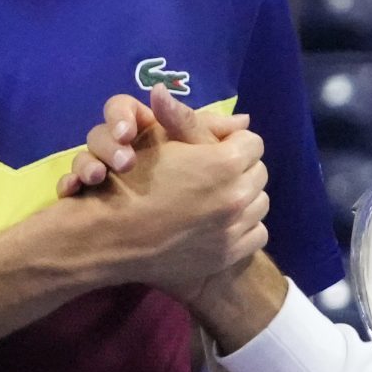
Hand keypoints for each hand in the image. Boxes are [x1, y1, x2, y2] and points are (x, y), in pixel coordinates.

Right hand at [62, 86, 269, 299]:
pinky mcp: (229, 255)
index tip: (216, 149)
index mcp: (225, 163)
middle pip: (259, 172)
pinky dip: (243, 227)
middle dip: (241, 170)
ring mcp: (234, 229)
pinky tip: (221, 224)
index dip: (233, 142)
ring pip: (260, 203)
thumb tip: (241, 115)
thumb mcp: (160, 142)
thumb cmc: (131, 181)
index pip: (253, 143)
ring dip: (244, 198)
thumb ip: (197, 122)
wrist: (110, 237)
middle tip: (215, 174)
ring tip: (218, 198)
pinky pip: (257, 233)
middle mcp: (236, 196)